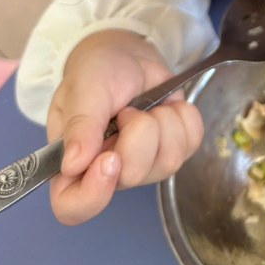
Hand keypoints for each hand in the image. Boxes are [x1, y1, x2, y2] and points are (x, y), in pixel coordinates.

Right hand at [46, 29, 203, 224]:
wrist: (126, 56)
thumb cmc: (96, 73)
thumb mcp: (82, 91)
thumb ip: (79, 126)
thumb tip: (73, 166)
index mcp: (73, 166)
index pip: (73, 208)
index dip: (93, 195)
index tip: (109, 159)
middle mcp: (107, 174)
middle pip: (132, 177)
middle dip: (138, 134)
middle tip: (128, 110)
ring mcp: (144, 165)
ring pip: (168, 162)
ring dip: (162, 122)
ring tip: (145, 105)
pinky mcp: (172, 149)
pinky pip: (191, 144)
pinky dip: (184, 117)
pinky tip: (167, 105)